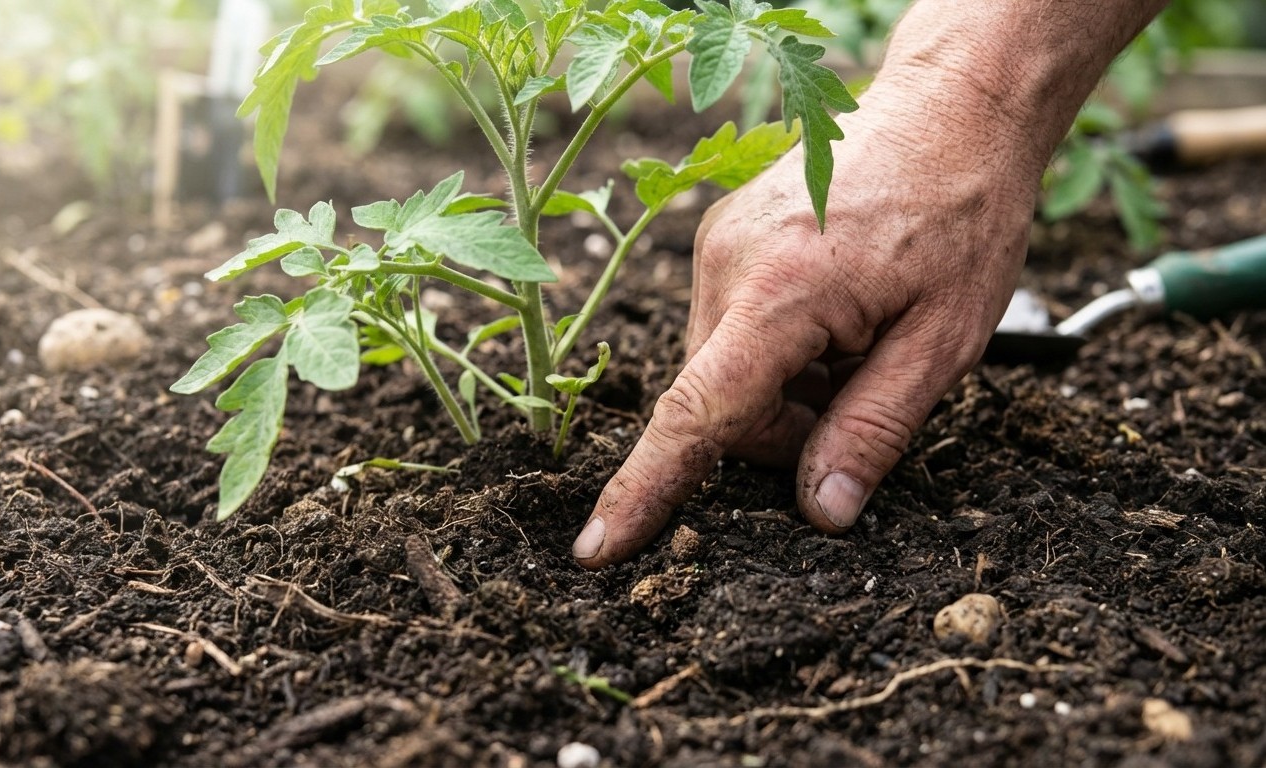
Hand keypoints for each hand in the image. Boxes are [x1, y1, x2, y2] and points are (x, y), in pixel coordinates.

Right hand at [572, 87, 1042, 566]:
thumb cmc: (961, 211)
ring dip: (785, 388)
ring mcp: (719, 247)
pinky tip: (836, 316)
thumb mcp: (944, 341)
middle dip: (784, 429)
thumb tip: (821, 512)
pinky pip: (731, 331)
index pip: (697, 413)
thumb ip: (874, 431)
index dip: (647, 488)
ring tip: (858, 340)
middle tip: (863, 389)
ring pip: (725, 373)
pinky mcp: (724, 239)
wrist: (951, 108)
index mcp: (780, 292)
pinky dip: (778, 350)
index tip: (599, 545)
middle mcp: (728, 265)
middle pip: (720, 406)